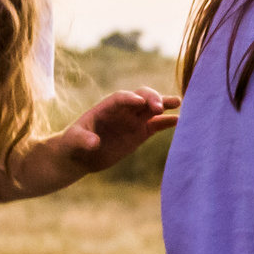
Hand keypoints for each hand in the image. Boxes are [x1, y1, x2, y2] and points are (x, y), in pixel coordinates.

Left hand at [47, 88, 180, 175]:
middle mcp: (123, 111)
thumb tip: (93, 143)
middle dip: (151, 98)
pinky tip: (179, 120)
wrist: (81, 155)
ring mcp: (133, 120)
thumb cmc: (74, 143)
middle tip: (159, 107)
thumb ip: (83, 139)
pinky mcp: (140, 133)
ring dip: (164, 104)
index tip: (140, 103)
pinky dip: (167, 121)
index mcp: (106, 107)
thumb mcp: (74, 140)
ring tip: (177, 102)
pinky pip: (156, 124)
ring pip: (152, 108)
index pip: (121, 98)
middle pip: (140, 97)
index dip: (130, 99)